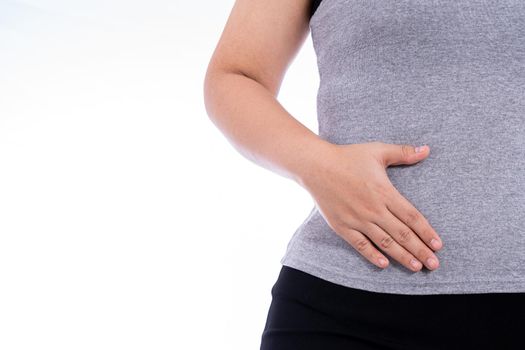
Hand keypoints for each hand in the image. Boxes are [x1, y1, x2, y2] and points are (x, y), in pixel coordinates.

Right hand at [299, 141, 442, 271]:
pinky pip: (360, 244)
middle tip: (434, 264)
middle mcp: (373, 209)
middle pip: (402, 234)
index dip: (426, 232)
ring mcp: (357, 219)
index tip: (438, 245)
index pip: (412, 217)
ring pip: (384, 242)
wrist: (315, 166)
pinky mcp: (342, 226)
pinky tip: (384, 264)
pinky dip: (372, 255)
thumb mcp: (377, 150)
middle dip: (420, 250)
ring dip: (402, 256)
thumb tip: (427, 149)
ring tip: (416, 267)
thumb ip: (403, 153)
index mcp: (384, 192)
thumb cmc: (348, 157)